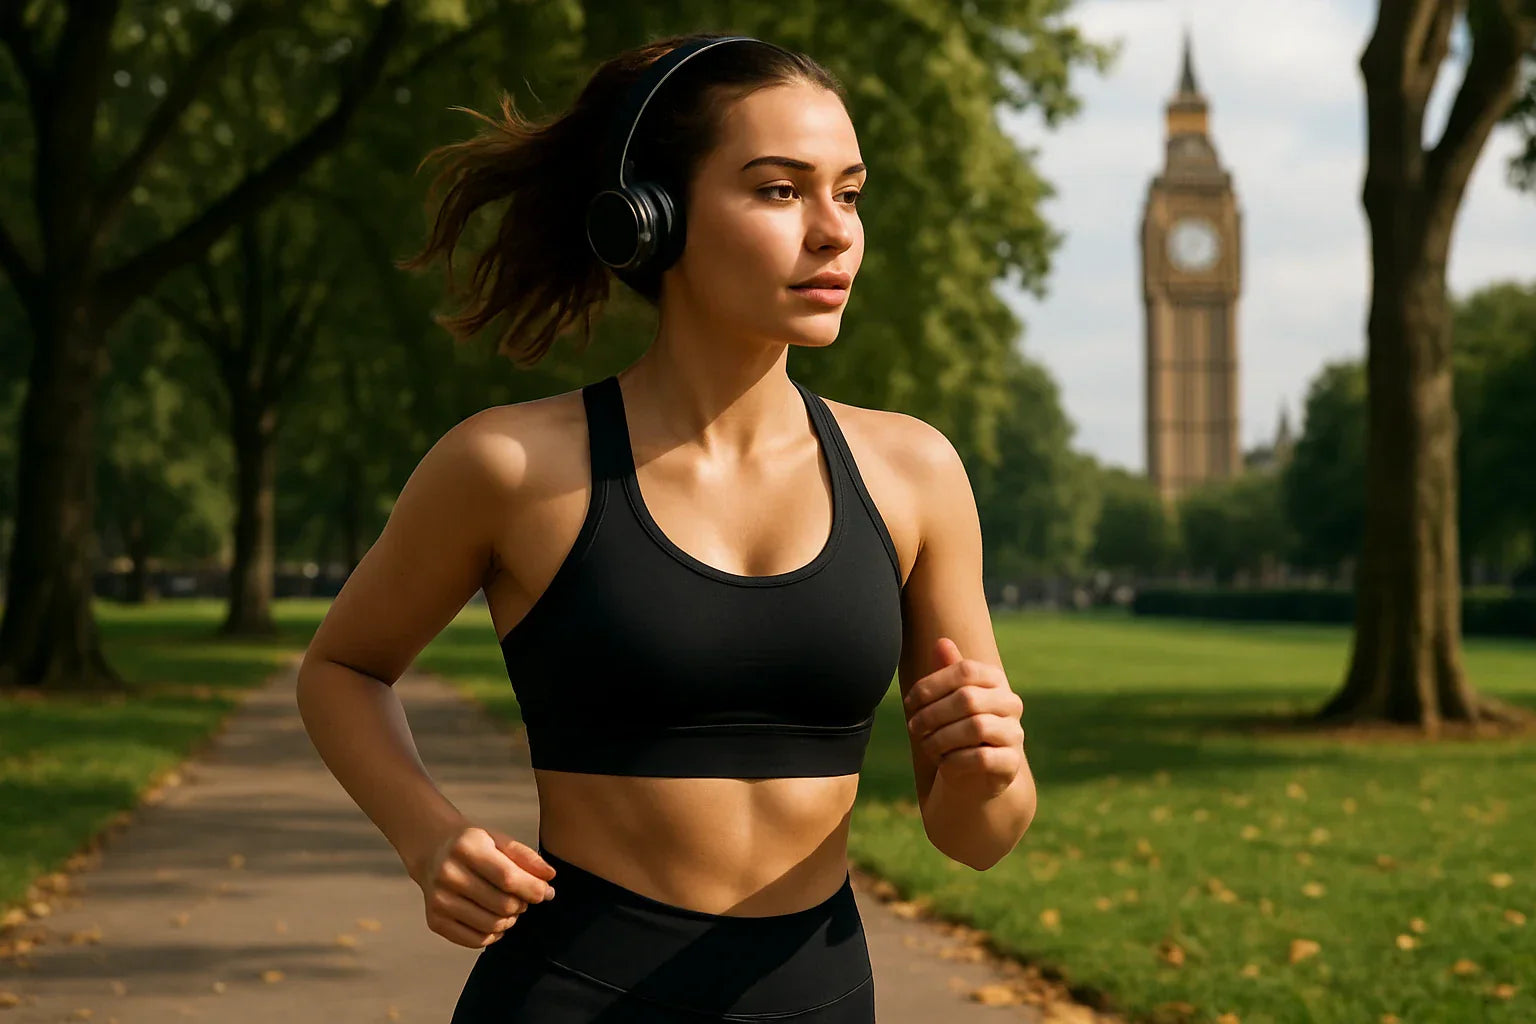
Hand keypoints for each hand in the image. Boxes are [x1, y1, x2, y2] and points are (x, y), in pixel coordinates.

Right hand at [414, 825, 557, 947]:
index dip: (533, 889)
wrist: (433, 851)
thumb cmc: (474, 846)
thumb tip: (549, 878)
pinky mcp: (435, 921)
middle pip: (502, 905)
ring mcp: (439, 900)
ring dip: (510, 920)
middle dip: (522, 905)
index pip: (508, 878)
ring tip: (511, 908)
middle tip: (524, 899)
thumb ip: (527, 857)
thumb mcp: (499, 840)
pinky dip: (493, 935)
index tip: (546, 892)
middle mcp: (448, 874)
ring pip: (491, 926)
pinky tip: (496, 920)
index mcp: (466, 848)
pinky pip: (475, 940)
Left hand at [903, 637, 1024, 798]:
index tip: (909, 702)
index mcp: (995, 680)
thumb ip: (947, 671)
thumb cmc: (956, 726)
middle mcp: (1010, 703)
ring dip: (941, 738)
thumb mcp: (948, 698)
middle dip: (932, 714)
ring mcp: (1014, 733)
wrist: (973, 773)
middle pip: (968, 698)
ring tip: (926, 745)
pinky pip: (981, 758)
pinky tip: (943, 762)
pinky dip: (955, 760)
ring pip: (976, 727)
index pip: (965, 670)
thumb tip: (941, 642)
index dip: (932, 684)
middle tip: (913, 727)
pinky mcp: (1010, 762)